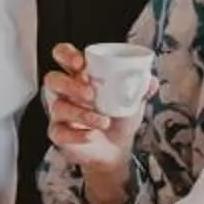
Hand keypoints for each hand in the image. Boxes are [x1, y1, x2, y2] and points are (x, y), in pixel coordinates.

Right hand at [42, 43, 141, 170]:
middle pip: (53, 79)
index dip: (66, 55)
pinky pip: (61, 132)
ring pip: (58, 107)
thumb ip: (141, 89)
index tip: (81, 64)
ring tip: (104, 121)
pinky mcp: (58, 134)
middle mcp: (64, 92)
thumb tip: (151, 80)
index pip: (62, 55)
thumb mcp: (132, 101)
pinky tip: (92, 134)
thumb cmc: (118, 118)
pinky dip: (78, 134)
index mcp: (79, 75)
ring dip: (81, 113)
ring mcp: (59, 113)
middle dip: (70, 84)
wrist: (116, 149)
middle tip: (91, 94)